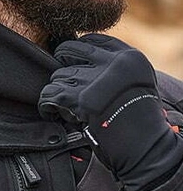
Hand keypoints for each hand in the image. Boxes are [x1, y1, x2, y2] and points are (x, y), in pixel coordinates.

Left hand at [38, 34, 182, 190]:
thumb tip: (78, 62)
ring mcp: (96, 80)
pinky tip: (51, 112)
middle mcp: (113, 64)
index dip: (77, 52)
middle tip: (64, 84)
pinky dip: (46, 105)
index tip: (73, 63)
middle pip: (69, 50)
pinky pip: (49, 94)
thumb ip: (114, 70)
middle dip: (61, 66)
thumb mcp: (137, 84)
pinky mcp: (81, 100)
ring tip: (64, 107)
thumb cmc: (140, 123)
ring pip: (58, 75)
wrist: (145, 151)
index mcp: (130, 58)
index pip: (94, 39)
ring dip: (57, 92)